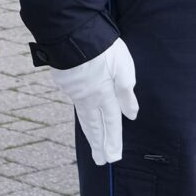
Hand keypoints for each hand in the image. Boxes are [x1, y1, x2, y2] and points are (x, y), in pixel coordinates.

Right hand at [50, 39, 138, 165]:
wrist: (72, 34)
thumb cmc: (103, 50)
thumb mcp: (124, 68)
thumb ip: (127, 93)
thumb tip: (132, 115)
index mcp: (105, 96)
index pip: (111, 124)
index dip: (113, 141)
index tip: (113, 158)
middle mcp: (88, 98)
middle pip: (95, 127)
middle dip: (99, 145)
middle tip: (101, 161)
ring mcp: (74, 91)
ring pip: (84, 116)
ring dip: (90, 132)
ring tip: (93, 144)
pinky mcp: (64, 81)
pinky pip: (75, 100)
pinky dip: (81, 110)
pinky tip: (83, 111)